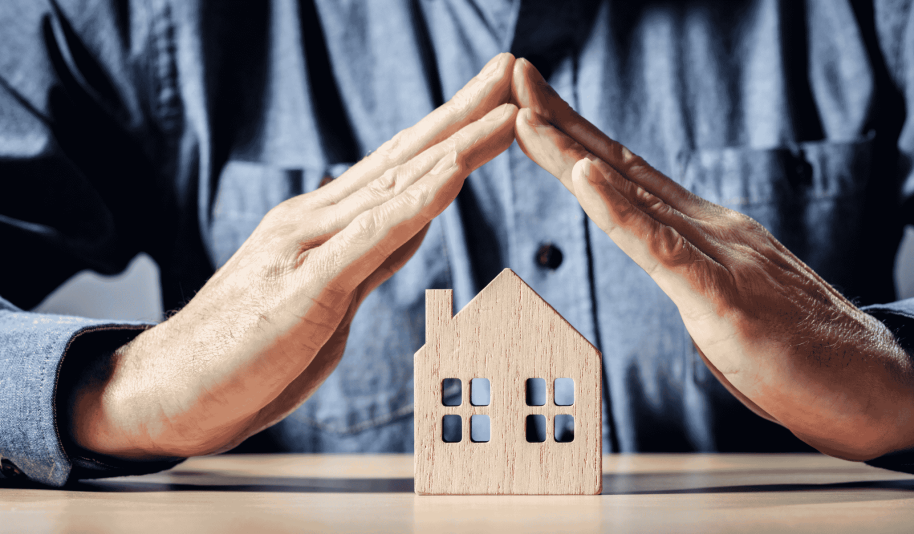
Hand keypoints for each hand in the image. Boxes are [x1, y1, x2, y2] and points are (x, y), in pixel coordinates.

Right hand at [68, 54, 517, 459]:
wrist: (170, 392)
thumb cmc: (250, 351)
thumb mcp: (331, 299)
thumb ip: (373, 257)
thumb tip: (419, 222)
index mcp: (324, 224)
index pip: (400, 167)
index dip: (451, 130)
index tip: (498, 98)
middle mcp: (316, 221)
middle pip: (404, 159)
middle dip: (463, 114)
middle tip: (511, 70)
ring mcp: (308, 248)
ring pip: (396, 186)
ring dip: (457, 145)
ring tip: (506, 110)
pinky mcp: (305, 290)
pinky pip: (371, 238)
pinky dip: (416, 202)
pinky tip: (453, 174)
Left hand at [511, 58, 913, 460]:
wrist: (876, 385)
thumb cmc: (799, 351)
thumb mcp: (726, 303)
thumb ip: (689, 274)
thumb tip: (658, 261)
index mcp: (705, 232)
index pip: (629, 176)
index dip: (576, 138)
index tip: (531, 105)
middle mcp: (709, 229)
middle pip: (621, 169)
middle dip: (560, 124)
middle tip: (513, 77)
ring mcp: (720, 258)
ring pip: (632, 199)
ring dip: (573, 155)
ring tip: (526, 117)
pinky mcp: (727, 299)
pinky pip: (663, 251)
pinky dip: (619, 213)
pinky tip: (586, 179)